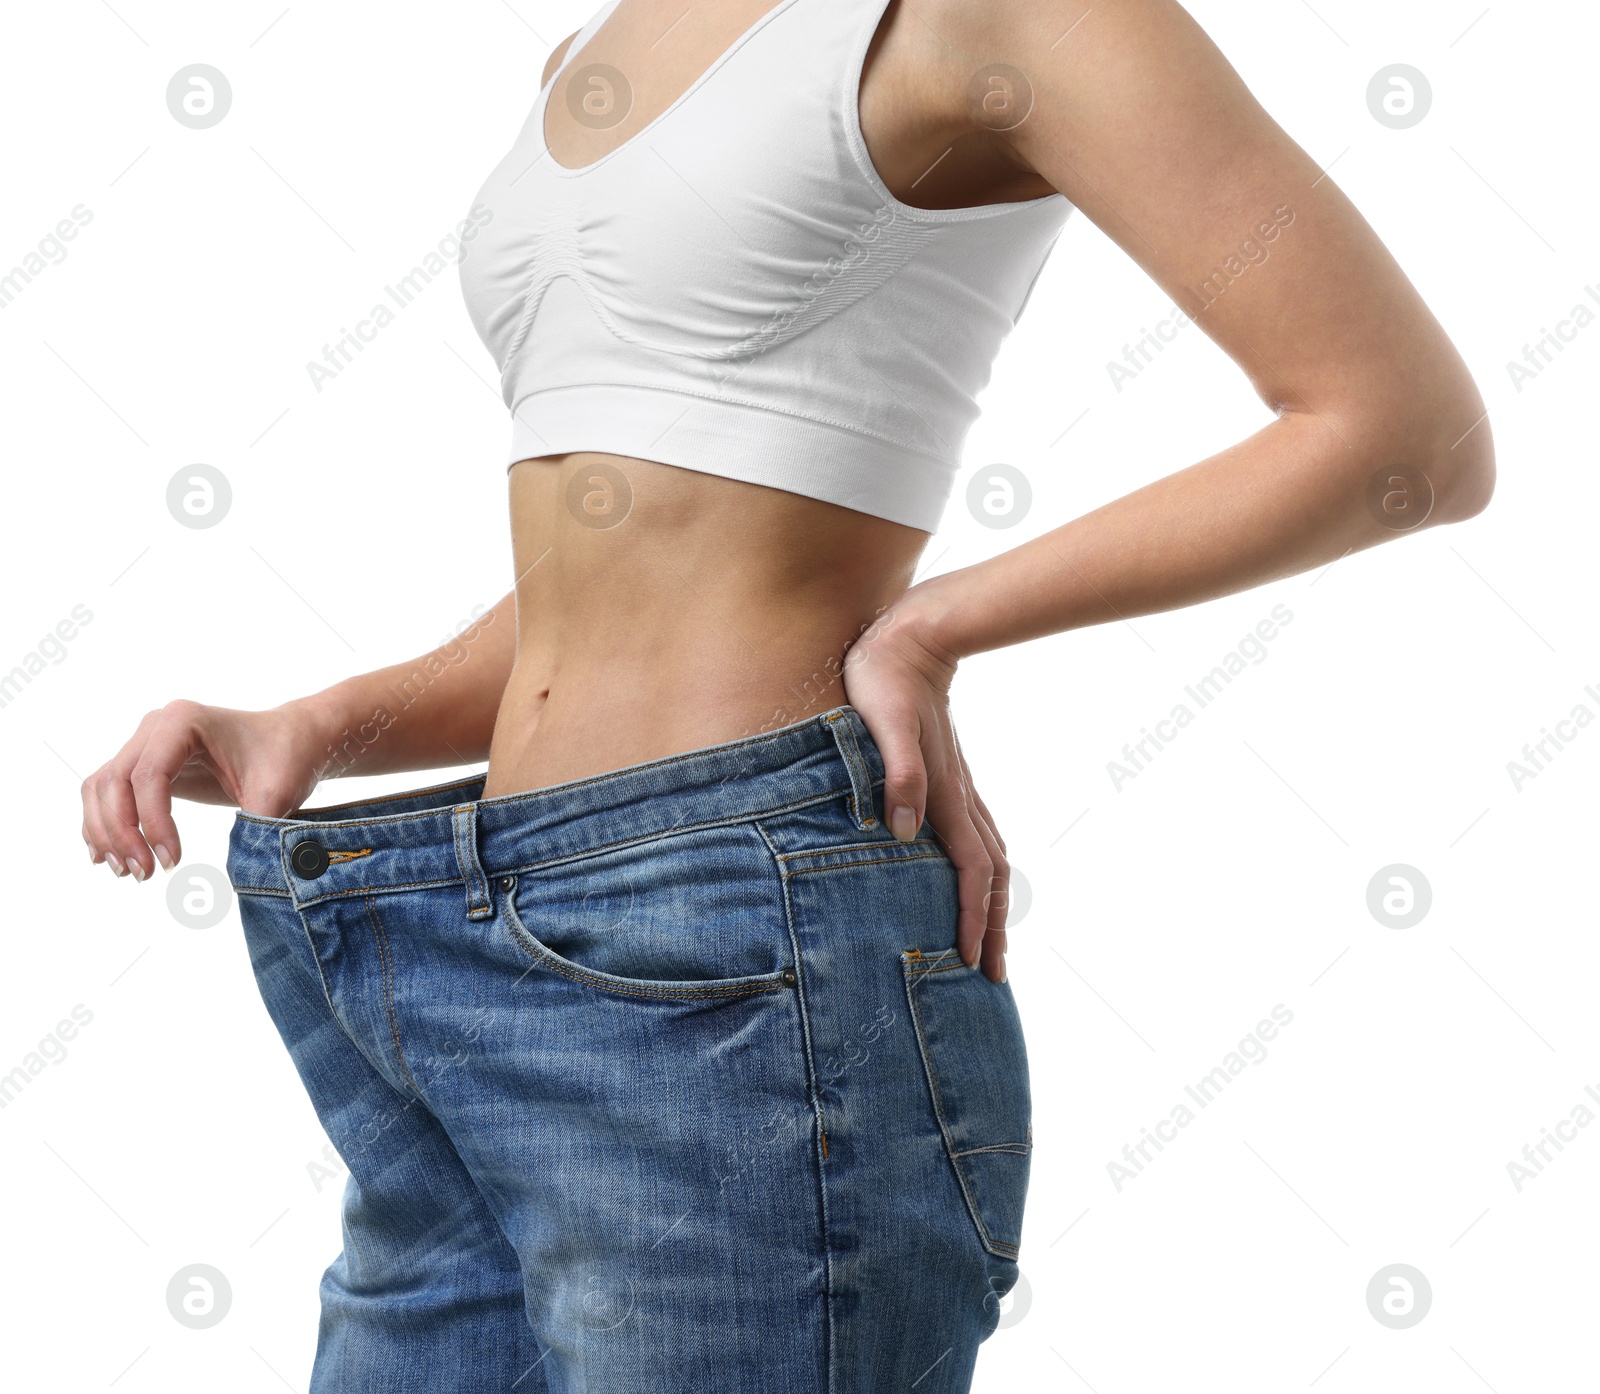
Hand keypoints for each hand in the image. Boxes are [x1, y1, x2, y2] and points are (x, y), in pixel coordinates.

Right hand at [81, 699, 332, 879]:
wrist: (294, 741)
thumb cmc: (287, 760)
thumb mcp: (275, 795)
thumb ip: (252, 832)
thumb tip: (235, 881)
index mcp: (184, 720)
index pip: (149, 776)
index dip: (153, 824)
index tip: (172, 862)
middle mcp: (156, 725)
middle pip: (114, 781)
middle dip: (122, 833)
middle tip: (143, 874)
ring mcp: (146, 742)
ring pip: (102, 787)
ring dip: (106, 832)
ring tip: (128, 873)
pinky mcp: (145, 762)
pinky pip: (108, 791)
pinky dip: (104, 823)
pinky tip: (109, 857)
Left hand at [840, 589, 1008, 982]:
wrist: (913, 633)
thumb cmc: (884, 677)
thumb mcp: (880, 723)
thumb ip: (896, 774)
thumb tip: (903, 831)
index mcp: (943, 792)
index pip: (968, 870)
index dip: (970, 917)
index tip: (970, 961)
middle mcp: (958, 795)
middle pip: (989, 873)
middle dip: (992, 925)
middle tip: (991, 973)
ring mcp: (958, 785)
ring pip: (988, 855)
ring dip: (992, 901)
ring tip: (989, 938)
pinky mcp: (949, 774)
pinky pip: (976, 835)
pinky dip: (982, 869)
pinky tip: (970, 877)